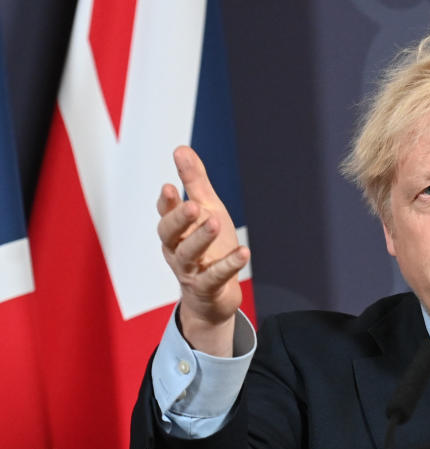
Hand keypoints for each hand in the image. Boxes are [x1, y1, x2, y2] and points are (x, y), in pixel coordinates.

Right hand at [157, 146, 248, 355]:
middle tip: (193, 205)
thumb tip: (181, 149)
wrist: (213, 297)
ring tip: (215, 222)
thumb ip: (194, 182)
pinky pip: (214, 276)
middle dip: (179, 218)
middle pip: (170, 234)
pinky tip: (244, 252)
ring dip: (201, 238)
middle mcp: (176, 250)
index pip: (166, 213)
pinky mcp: (206, 288)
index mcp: (175, 230)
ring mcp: (189, 271)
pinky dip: (228, 264)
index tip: (170, 186)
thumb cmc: (207, 248)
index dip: (167, 202)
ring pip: (189, 254)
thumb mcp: (205, 211)